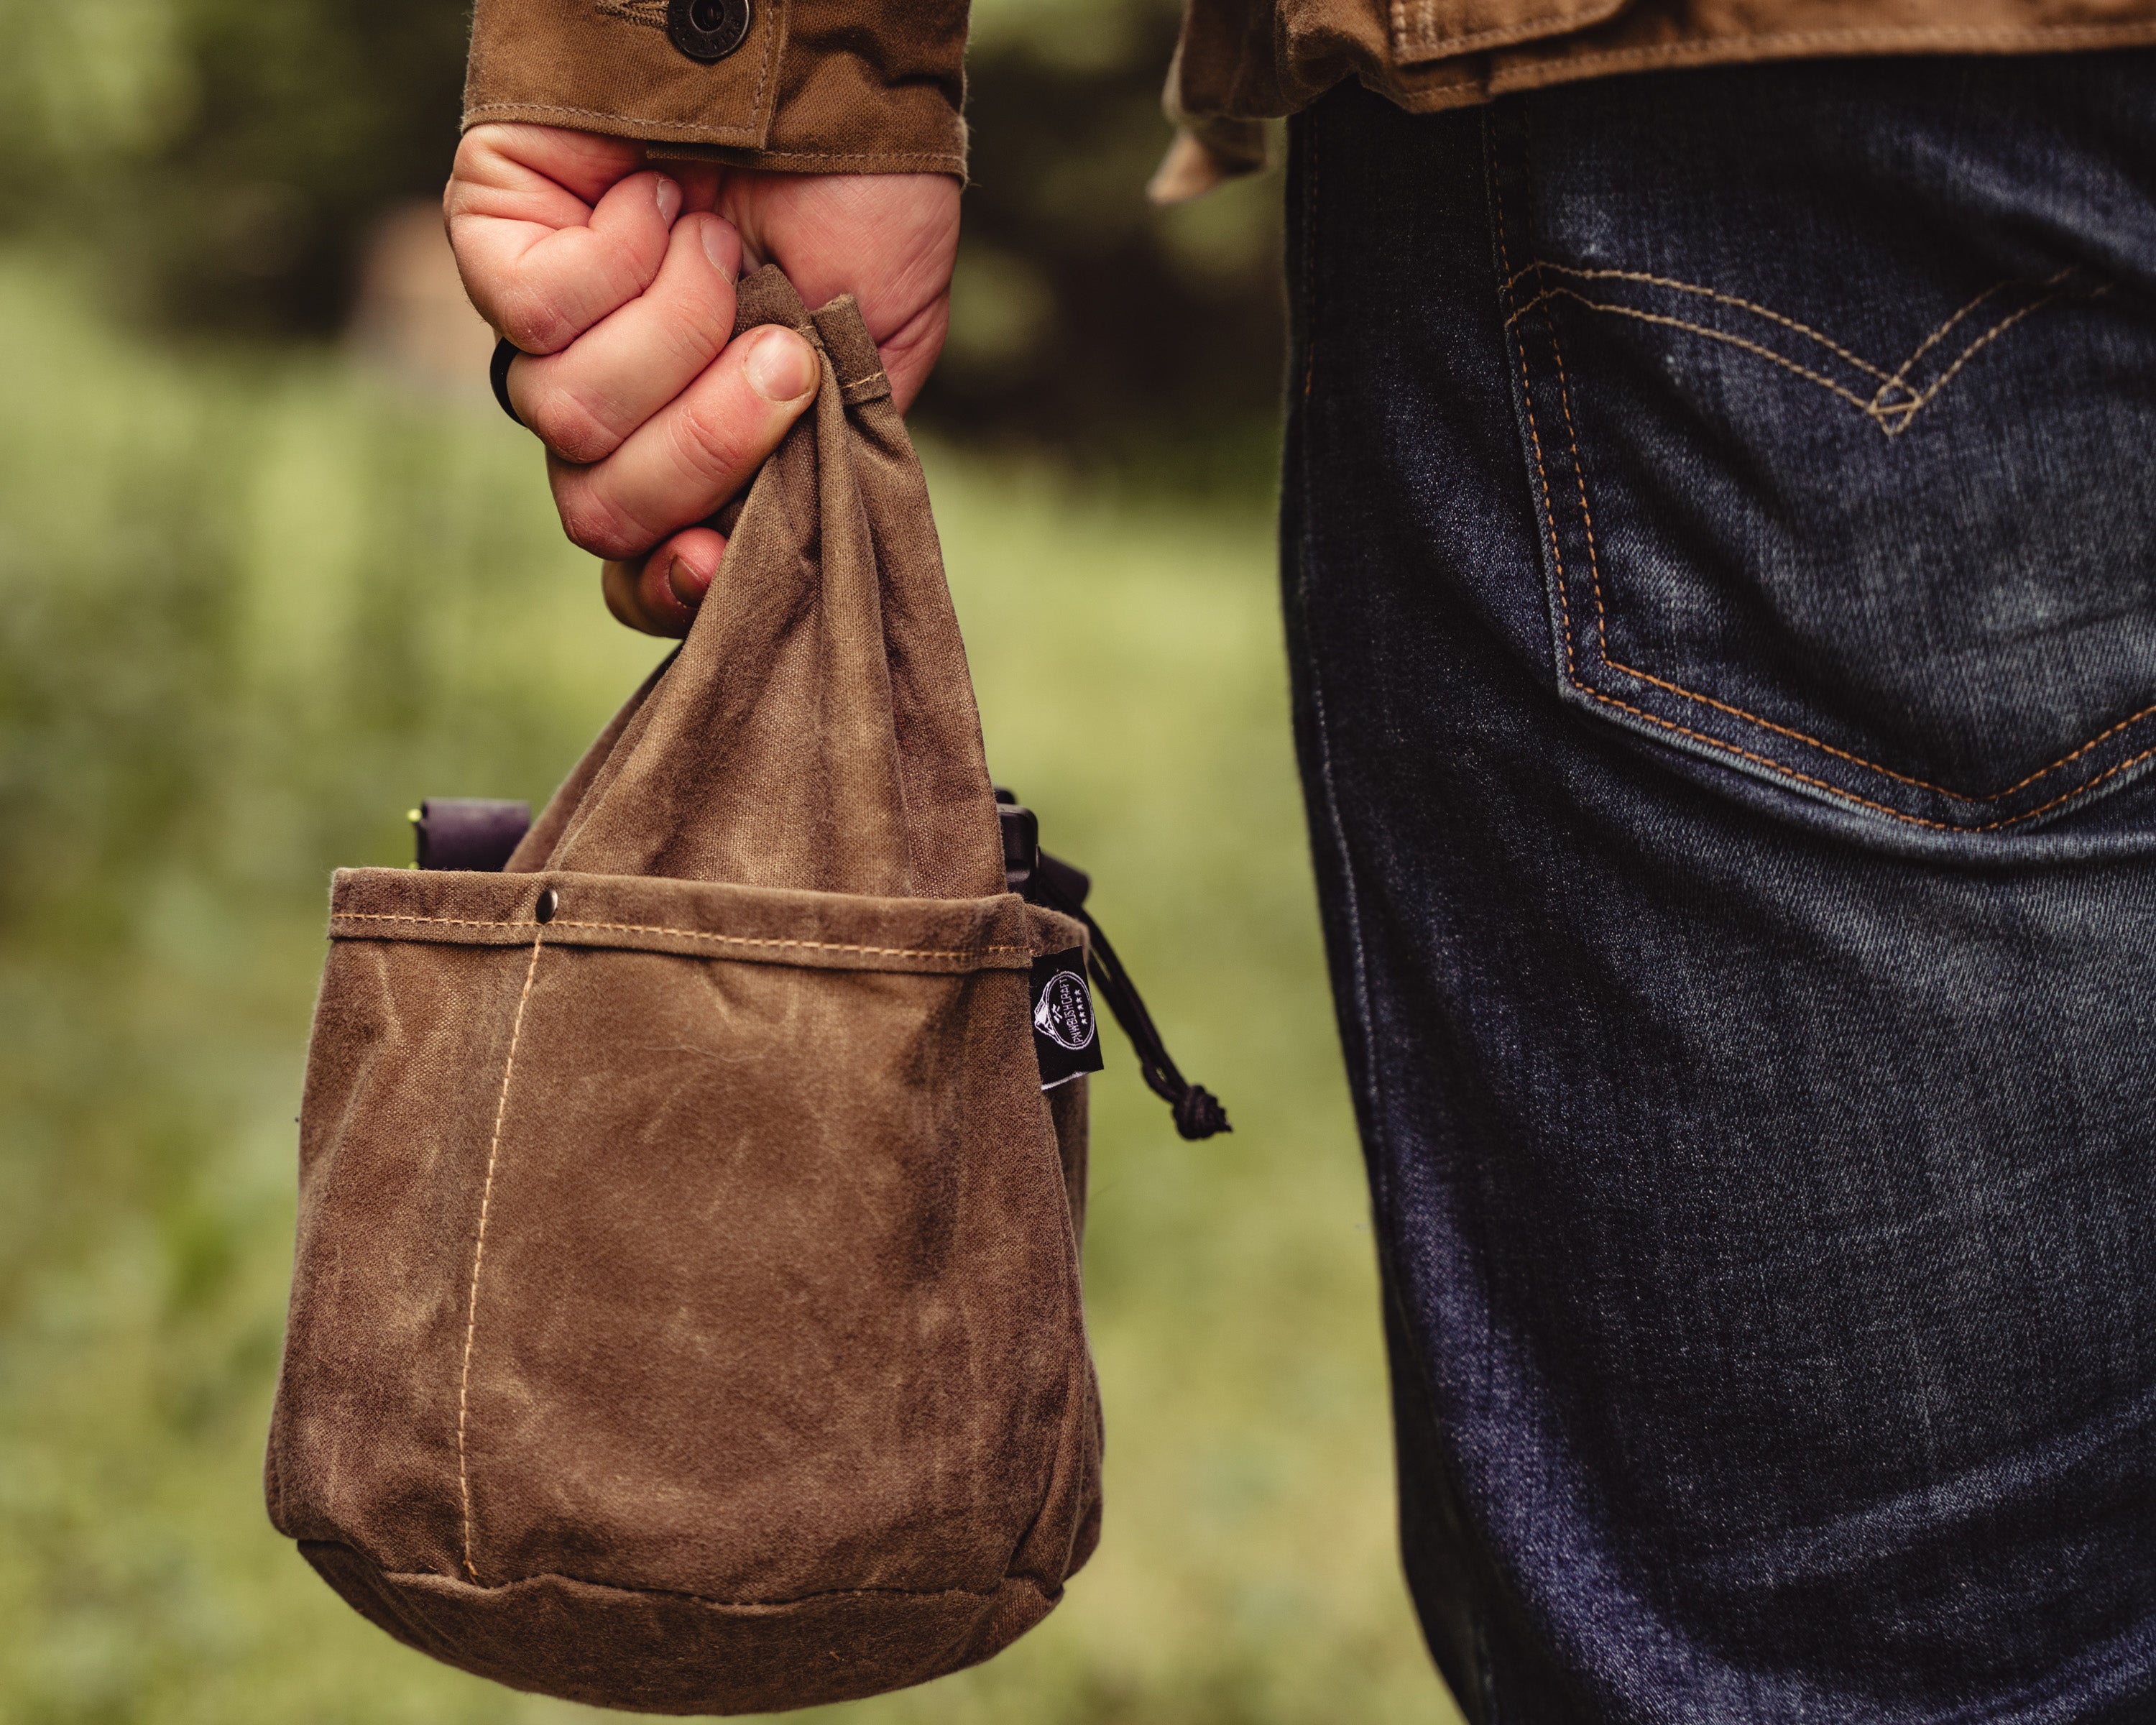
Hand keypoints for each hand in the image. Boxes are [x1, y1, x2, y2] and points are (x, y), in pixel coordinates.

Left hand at [445, 123, 960, 634]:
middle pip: (600, 509)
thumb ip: (822, 468)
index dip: (665, 587)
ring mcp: (547, 329)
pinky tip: (659, 202)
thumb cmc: (859, 205)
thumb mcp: (871, 364)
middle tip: (778, 354)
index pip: (635, 565)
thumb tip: (754, 551)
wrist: (831, 69)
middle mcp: (612, 400)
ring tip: (722, 246)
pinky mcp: (496, 242)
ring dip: (674, 330)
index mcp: (694, 441)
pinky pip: (534, 313)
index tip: (714, 556)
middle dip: (703, 443)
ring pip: (567, 415)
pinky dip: (620, 259)